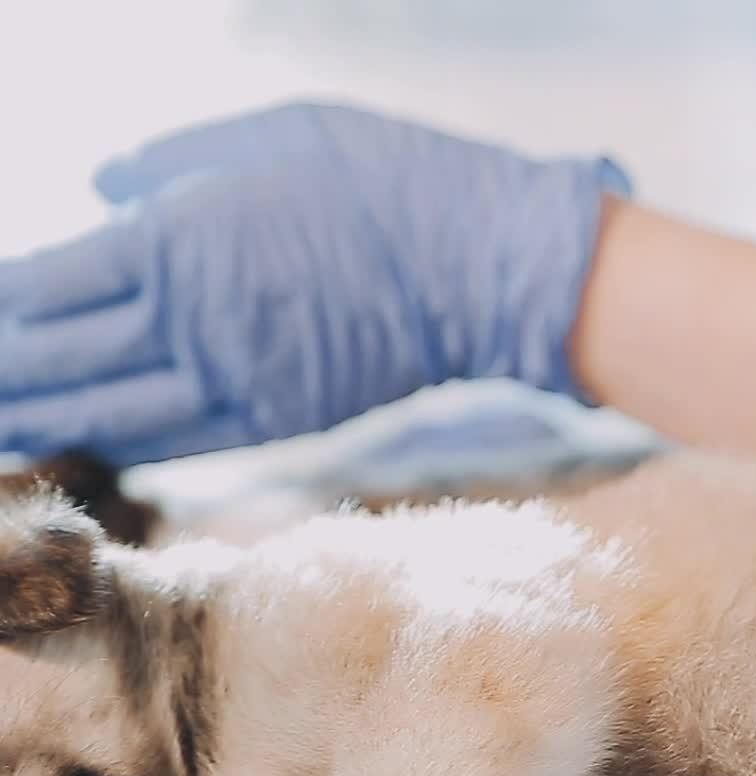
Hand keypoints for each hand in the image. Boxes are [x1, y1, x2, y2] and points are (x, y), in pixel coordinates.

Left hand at [0, 101, 630, 464]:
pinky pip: (178, 441)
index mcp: (178, 238)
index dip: (4, 302)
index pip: (50, 281)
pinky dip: (120, 445)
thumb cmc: (387, 180)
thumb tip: (99, 185)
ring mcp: (234, 379)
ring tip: (2, 425)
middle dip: (8, 371)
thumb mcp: (275, 131)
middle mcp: (191, 319)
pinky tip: (83, 444)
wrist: (487, 269)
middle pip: (63, 356)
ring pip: (109, 411)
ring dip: (44, 420)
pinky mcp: (279, 420)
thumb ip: (176, 156)